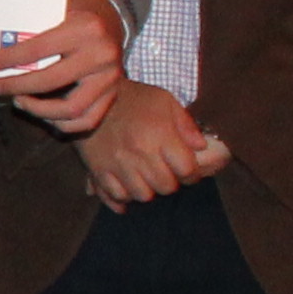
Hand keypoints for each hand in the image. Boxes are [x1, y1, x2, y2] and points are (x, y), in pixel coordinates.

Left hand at [0, 0, 129, 131]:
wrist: (110, 21)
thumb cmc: (74, 14)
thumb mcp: (57, 8)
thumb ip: (33, 23)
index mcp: (86, 28)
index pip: (38, 48)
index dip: (9, 59)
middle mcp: (102, 54)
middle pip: (51, 81)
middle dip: (17, 86)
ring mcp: (110, 77)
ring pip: (71, 109)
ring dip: (38, 110)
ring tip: (18, 100)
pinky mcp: (113, 95)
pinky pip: (86, 120)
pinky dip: (60, 122)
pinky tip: (41, 112)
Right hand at [72, 78, 227, 207]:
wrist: (91, 97)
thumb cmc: (133, 98)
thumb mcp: (164, 100)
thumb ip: (186, 124)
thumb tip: (201, 147)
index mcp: (160, 135)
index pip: (186, 169)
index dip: (192, 174)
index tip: (188, 171)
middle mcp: (140, 153)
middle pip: (165, 187)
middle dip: (171, 183)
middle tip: (167, 174)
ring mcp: (118, 164)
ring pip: (142, 195)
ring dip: (148, 190)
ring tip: (147, 180)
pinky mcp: (99, 170)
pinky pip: (116, 195)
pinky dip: (124, 196)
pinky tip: (128, 187)